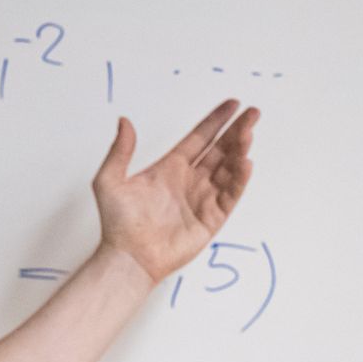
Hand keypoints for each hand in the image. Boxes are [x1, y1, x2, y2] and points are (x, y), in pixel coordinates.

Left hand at [92, 99, 259, 285]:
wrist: (129, 256)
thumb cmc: (118, 223)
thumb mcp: (109, 181)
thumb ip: (119, 151)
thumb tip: (124, 121)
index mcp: (170, 167)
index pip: (200, 138)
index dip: (216, 121)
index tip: (233, 104)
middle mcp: (189, 180)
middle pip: (220, 149)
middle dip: (237, 131)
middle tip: (253, 113)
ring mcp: (202, 198)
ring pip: (228, 169)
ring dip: (240, 151)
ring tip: (248, 134)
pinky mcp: (211, 218)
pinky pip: (230, 195)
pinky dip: (240, 179)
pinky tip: (245, 163)